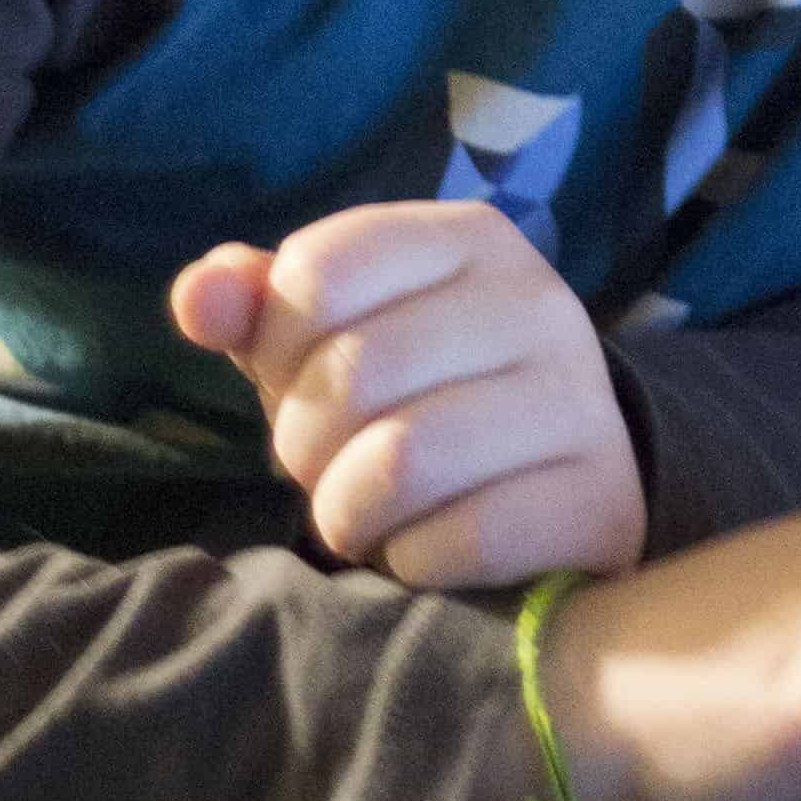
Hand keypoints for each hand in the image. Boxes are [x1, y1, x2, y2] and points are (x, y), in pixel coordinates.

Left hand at [170, 202, 643, 587]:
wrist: (558, 478)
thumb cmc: (420, 391)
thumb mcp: (336, 333)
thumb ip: (259, 307)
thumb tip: (200, 300)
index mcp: (469, 238)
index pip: (317, 271)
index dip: (276, 347)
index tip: (299, 381)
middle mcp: (538, 301)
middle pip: (351, 373)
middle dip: (305, 444)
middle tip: (329, 467)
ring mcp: (579, 401)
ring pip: (400, 463)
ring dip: (349, 513)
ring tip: (365, 515)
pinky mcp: (600, 501)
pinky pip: (460, 541)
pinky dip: (416, 562)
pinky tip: (430, 549)